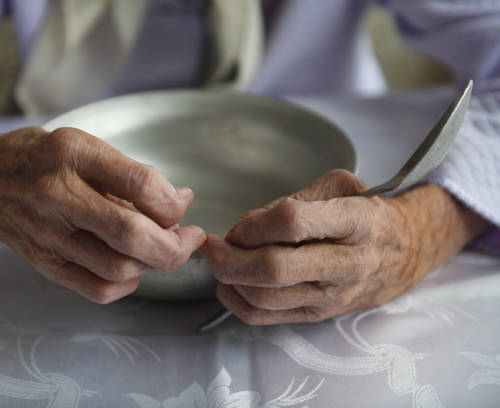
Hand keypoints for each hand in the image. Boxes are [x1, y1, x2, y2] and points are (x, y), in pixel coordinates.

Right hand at [0, 126, 204, 302]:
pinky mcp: (43, 263)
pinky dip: (126, 285)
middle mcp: (58, 195)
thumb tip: (180, 201)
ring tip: (159, 247)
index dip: (173, 202)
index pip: (141, 184)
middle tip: (190, 238)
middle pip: (131, 235)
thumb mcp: (83, 146)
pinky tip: (132, 268)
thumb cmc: (37, 158)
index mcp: (73, 154)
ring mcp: (48, 234)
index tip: (183, 204)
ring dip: (153, 263)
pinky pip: (96, 289)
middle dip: (175, 245)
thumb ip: (131, 174)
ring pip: (118, 267)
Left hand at [200, 169, 488, 324]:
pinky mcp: (319, 316)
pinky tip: (228, 285)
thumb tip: (245, 228)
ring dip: (229, 279)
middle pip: (273, 269)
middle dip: (230, 258)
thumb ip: (293, 200)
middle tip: (211, 247)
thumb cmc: (367, 213)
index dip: (253, 225)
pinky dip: (236, 303)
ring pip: (264, 298)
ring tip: (220, 261)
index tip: (237, 225)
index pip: (292, 223)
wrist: (405, 252)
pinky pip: (267, 318)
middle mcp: (347, 264)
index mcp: (355, 221)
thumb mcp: (341, 186)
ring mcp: (332, 296)